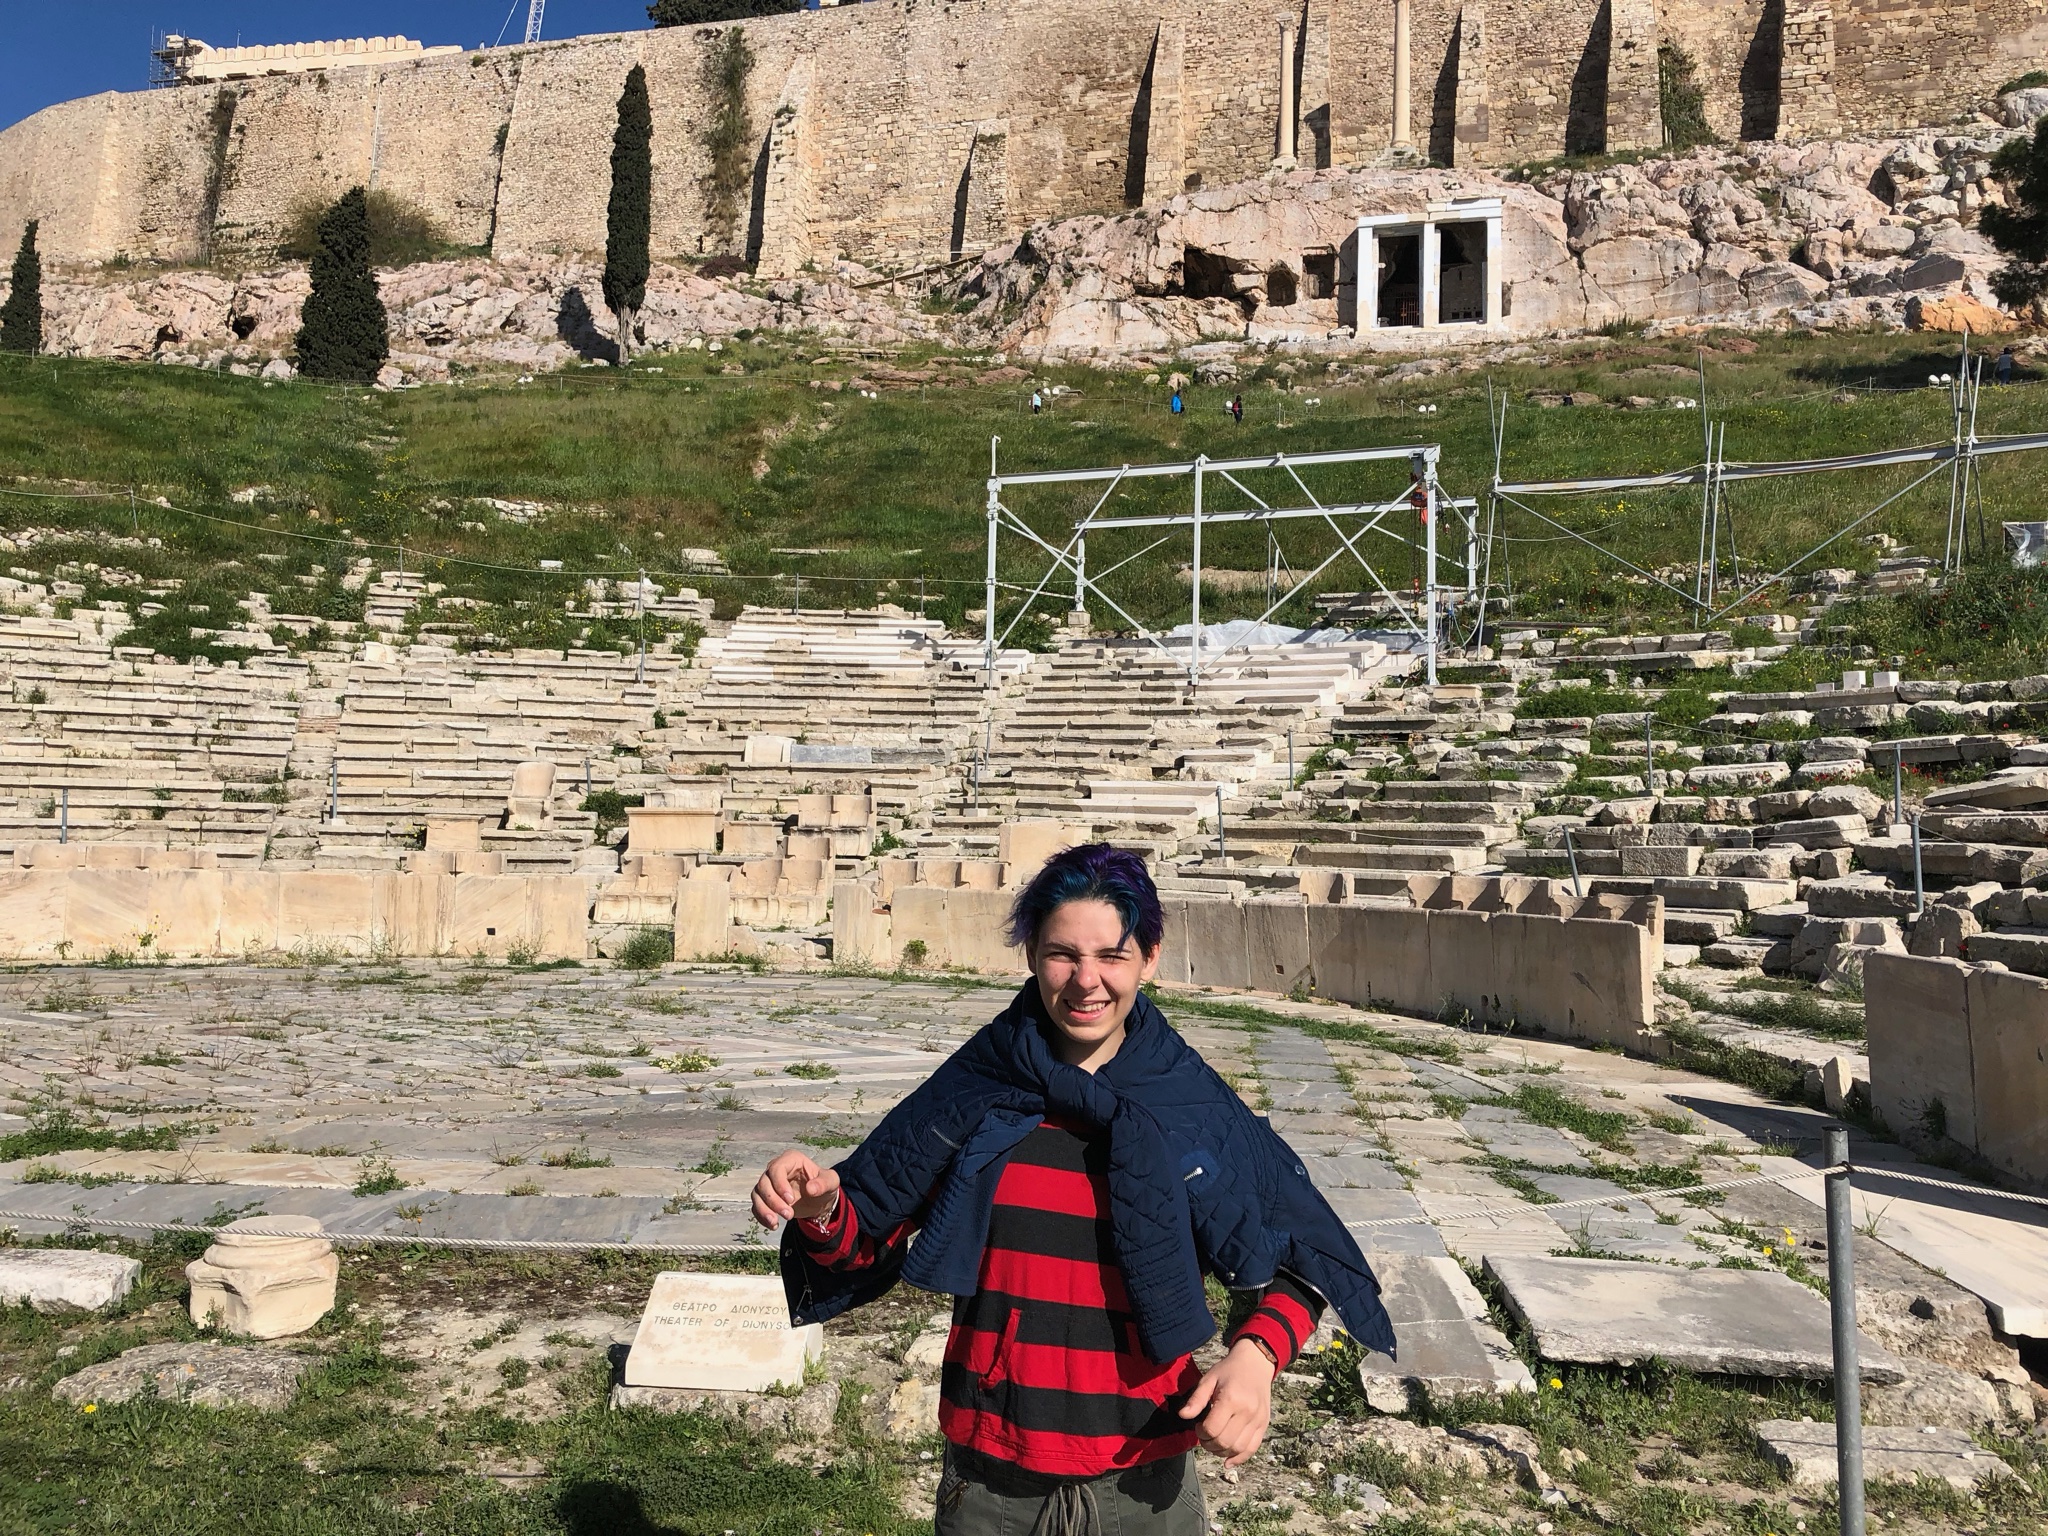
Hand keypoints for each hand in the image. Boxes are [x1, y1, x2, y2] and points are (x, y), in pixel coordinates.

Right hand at [751, 1148, 841, 1230]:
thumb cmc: (824, 1185)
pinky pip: (756, 1206)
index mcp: (791, 1160)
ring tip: (775, 1223)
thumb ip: (823, 1183)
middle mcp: (776, 1169)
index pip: (777, 1168)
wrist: (819, 1200)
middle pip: (764, 1183)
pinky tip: (773, 1225)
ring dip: (764, 1210)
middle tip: (788, 1215)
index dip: (779, 1184)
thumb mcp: (831, 1182)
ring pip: (757, 1194)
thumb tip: (810, 1189)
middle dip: (773, 1201)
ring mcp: (769, 1183)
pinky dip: (761, 1217)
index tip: (790, 1200)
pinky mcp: (765, 1197)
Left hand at [1177, 1338, 1274, 1465]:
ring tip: (1214, 1444)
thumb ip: (1196, 1399)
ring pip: (1238, 1448)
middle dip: (1209, 1445)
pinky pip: (1252, 1448)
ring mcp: (1258, 1419)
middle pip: (1224, 1442)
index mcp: (1231, 1399)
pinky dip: (1240, 1459)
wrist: (1256, 1363)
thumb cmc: (1229, 1370)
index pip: (1212, 1429)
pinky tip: (1228, 1461)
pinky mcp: (1264, 1424)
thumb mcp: (1209, 1379)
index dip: (1201, 1433)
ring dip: (1222, 1453)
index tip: (1198, 1426)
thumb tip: (1183, 1416)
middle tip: (1204, 1437)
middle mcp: (1247, 1411)